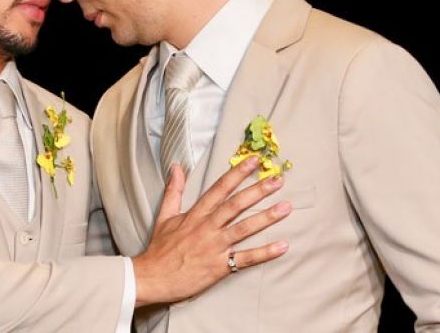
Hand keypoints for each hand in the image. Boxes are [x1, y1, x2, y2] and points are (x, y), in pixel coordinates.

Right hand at [132, 157, 289, 306]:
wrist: (153, 278)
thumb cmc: (160, 248)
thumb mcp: (165, 215)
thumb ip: (174, 190)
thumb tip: (176, 166)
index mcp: (195, 214)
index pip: (219, 189)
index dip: (237, 173)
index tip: (253, 161)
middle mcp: (207, 227)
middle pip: (236, 205)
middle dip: (257, 191)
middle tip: (277, 180)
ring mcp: (215, 247)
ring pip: (244, 229)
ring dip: (266, 218)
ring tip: (286, 207)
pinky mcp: (219, 267)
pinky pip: (246, 258)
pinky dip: (265, 253)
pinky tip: (283, 246)